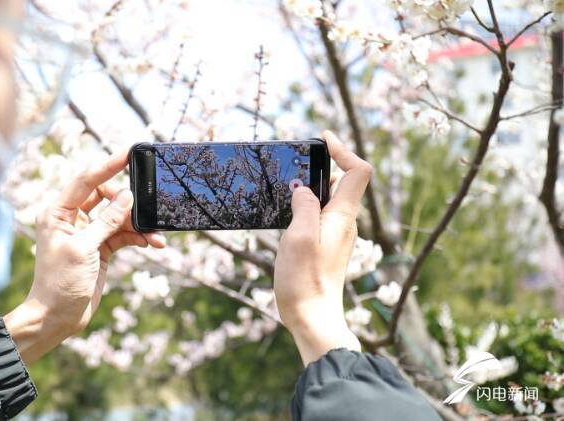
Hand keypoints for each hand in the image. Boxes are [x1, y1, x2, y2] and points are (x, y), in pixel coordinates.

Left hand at [4, 149, 165, 363]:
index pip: (85, 180)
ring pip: (118, 216)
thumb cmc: (60, 283)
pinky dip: (138, 236)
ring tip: (156, 232)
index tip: (130, 153)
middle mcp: (72, 218)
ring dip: (138, 223)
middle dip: (128, 201)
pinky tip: (153, 243)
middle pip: (105, 195)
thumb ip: (106, 221)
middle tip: (148, 204)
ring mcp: (87, 232)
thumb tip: (127, 197)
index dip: (108, 165)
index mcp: (58, 212)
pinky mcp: (100, 247)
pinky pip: (123, 234)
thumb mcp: (84, 249)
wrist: (57, 317)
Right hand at [274, 131, 372, 363]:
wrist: (313, 319)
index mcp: (343, 216)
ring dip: (312, 186)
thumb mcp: (298, 237)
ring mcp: (336, 236)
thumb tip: (303, 189)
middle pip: (344, 181)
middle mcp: (345, 223)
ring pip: (330, 199)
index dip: (344, 150)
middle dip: (323, 165)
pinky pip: (321, 216)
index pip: (358, 171)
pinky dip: (307, 206)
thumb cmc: (305, 282)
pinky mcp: (325, 248)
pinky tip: (287, 213)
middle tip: (297, 159)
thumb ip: (304, 207)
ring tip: (287, 185)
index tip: (323, 138)